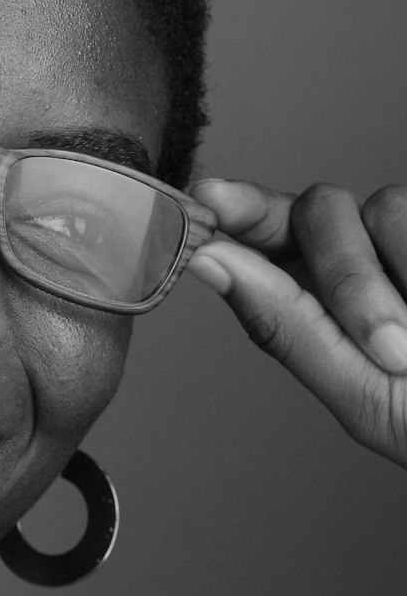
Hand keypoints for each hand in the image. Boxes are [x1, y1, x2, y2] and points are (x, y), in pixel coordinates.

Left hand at [186, 180, 406, 467]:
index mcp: (326, 300)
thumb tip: (207, 263)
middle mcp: (369, 256)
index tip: (211, 197)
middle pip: (317, 210)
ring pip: (383, 204)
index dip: (237, 210)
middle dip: (344, 272)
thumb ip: (289, 328)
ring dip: (394, 278)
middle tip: (393, 349)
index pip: (266, 237)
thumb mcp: (369, 398)